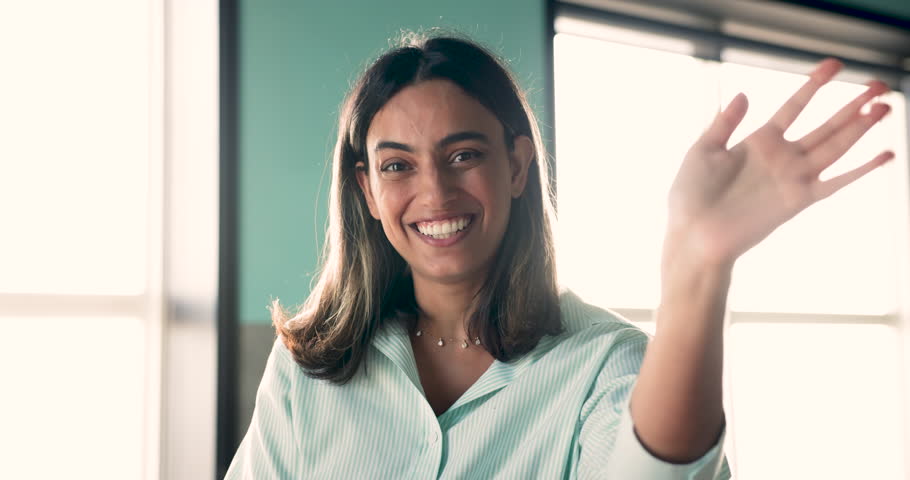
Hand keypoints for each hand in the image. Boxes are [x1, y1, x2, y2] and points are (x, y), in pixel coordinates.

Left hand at [665, 58, 893, 268]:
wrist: (693, 235)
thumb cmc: (690, 196)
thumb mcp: (702, 150)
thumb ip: (725, 123)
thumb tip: (742, 94)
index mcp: (759, 142)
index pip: (795, 106)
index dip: (814, 84)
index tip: (834, 64)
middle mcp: (782, 158)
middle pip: (826, 125)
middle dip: (853, 105)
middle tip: (879, 85)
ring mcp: (793, 178)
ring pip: (836, 147)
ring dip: (861, 128)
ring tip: (885, 106)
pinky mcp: (799, 201)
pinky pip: (836, 182)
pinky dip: (861, 169)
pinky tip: (885, 154)